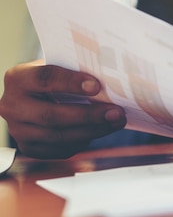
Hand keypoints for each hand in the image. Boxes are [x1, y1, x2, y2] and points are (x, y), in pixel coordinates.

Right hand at [0, 61, 126, 158]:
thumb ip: (75, 71)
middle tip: (116, 112)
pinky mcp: (29, 147)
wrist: (37, 95)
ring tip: (116, 122)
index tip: (97, 86)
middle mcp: (12, 105)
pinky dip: (83, 141)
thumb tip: (111, 80)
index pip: (44, 79)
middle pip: (51, 115)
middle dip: (88, 115)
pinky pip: (60, 149)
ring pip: (58, 136)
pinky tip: (99, 131)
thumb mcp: (59, 67)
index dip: (71, 83)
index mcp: (18, 77)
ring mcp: (18, 130)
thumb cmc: (55, 78)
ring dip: (92, 131)